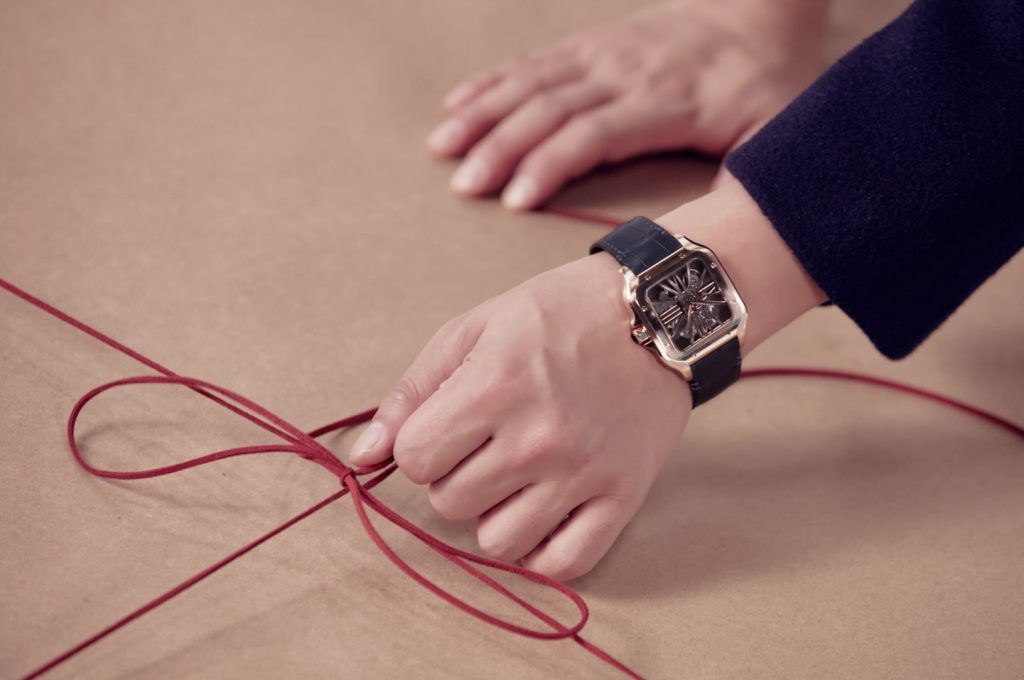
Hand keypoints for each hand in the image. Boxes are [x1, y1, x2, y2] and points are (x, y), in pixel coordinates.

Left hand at [349, 253, 691, 580]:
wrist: (656, 314)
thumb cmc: (559, 314)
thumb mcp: (474, 329)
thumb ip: (412, 393)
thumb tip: (361, 458)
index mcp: (495, 387)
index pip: (415, 460)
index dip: (423, 444)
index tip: (449, 427)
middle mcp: (538, 437)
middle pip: (450, 503)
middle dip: (456, 475)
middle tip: (489, 443)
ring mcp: (583, 473)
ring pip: (498, 541)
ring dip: (496, 513)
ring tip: (519, 474)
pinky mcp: (622, 497)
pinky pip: (564, 564)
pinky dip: (544, 550)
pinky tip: (545, 513)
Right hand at [428, 0, 826, 208]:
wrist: (760, 8)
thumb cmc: (766, 81)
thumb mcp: (775, 132)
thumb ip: (747, 179)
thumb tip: (716, 233)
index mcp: (667, 102)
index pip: (596, 133)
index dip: (551, 164)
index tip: (516, 200)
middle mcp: (625, 73)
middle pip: (550, 109)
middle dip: (501, 146)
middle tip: (464, 186)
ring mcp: (603, 54)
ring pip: (531, 82)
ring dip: (483, 114)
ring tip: (442, 147)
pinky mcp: (590, 44)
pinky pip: (532, 61)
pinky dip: (490, 81)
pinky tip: (456, 102)